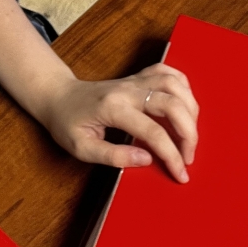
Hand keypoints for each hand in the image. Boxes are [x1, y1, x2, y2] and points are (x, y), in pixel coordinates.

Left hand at [41, 64, 198, 182]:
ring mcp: (134, 81)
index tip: (180, 174)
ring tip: (189, 134)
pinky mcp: (137, 77)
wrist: (57, 96)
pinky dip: (183, 87)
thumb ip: (113, 155)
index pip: (153, 132)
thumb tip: (146, 159)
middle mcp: (127, 90)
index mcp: (113, 108)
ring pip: (175, 84)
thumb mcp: (81, 147)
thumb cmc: (66, 122)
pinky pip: (167, 72)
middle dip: (189, 134)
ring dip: (190, 109)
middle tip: (188, 157)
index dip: (172, 155)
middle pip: (172, 104)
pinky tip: (184, 105)